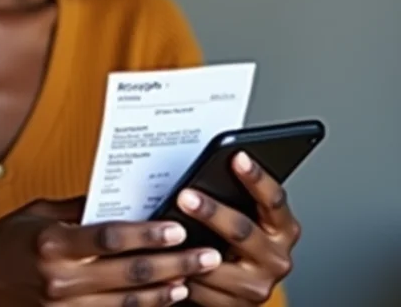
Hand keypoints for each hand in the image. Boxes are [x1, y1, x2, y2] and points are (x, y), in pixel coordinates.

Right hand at [0, 197, 222, 305]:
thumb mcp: (41, 212)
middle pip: (128, 273)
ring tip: (195, 278)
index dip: (146, 234)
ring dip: (166, 291)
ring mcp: (64, 306)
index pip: (109, 238)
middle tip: (206, 255)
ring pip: (128, 302)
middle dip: (173, 264)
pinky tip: (167, 299)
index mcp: (53, 243)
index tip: (176, 228)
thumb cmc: (11, 239)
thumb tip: (122, 199)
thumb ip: (81, 208)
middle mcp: (60, 278)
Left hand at [176, 152, 300, 305]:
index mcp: (283, 228)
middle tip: (185, 196)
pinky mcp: (237, 306)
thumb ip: (233, 197)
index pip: (273, 199)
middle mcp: (277, 258)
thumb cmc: (237, 240)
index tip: (237, 156)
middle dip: (211, 212)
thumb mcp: (246, 215)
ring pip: (216, 264)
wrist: (238, 289)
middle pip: (242, 230)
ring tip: (165, 231)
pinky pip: (202, 289)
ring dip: (188, 248)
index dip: (256, 177)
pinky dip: (181, 273)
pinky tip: (163, 259)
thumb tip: (202, 168)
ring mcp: (258, 286)